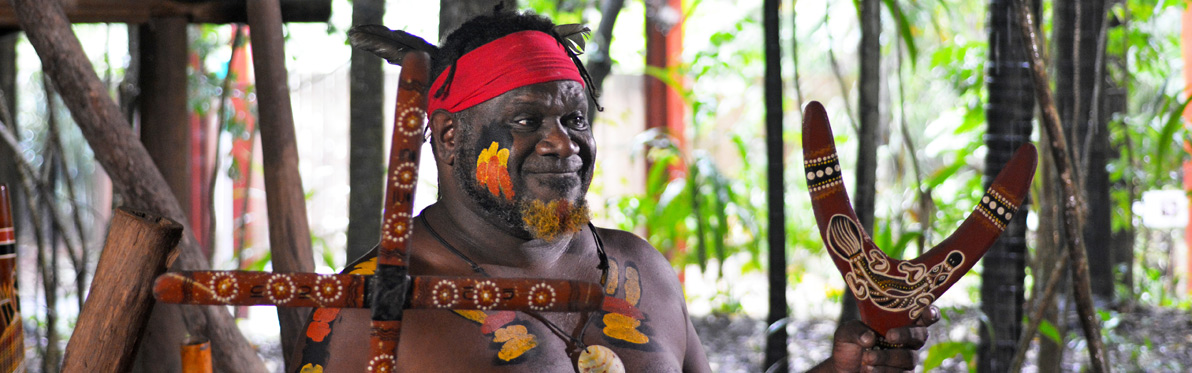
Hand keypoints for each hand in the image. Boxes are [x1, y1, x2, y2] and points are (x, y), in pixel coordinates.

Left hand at [813, 307, 939, 371]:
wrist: (841, 370)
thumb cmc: (849, 346)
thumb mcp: (846, 333)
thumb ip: (856, 330)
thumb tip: (870, 338)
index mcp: (898, 324)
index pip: (921, 316)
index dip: (929, 313)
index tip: (926, 311)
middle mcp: (907, 341)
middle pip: (921, 336)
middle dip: (906, 334)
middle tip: (889, 336)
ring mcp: (906, 359)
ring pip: (908, 358)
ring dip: (887, 357)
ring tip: (867, 358)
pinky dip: (884, 371)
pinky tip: (869, 369)